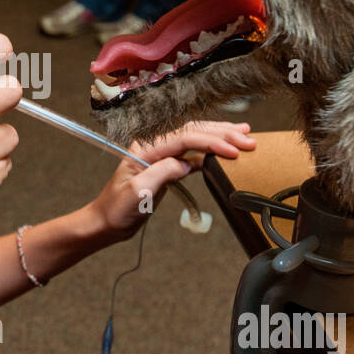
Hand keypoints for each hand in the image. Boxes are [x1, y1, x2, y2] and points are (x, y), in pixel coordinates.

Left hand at [87, 121, 255, 240]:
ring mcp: (160, 154)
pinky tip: (226, 150)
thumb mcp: (139, 193)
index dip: (210, 141)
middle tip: (248, 138)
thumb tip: (186, 163)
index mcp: (145, 148)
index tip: (233, 150)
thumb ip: (162, 172)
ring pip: (194, 138)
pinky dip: (210, 150)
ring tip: (244, 135)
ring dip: (219, 136)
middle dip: (222, 133)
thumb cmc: (117, 210)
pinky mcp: (166, 165)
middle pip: (192, 131)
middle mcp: (153, 146)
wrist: (106, 222)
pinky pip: (192, 152)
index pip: (184, 138)